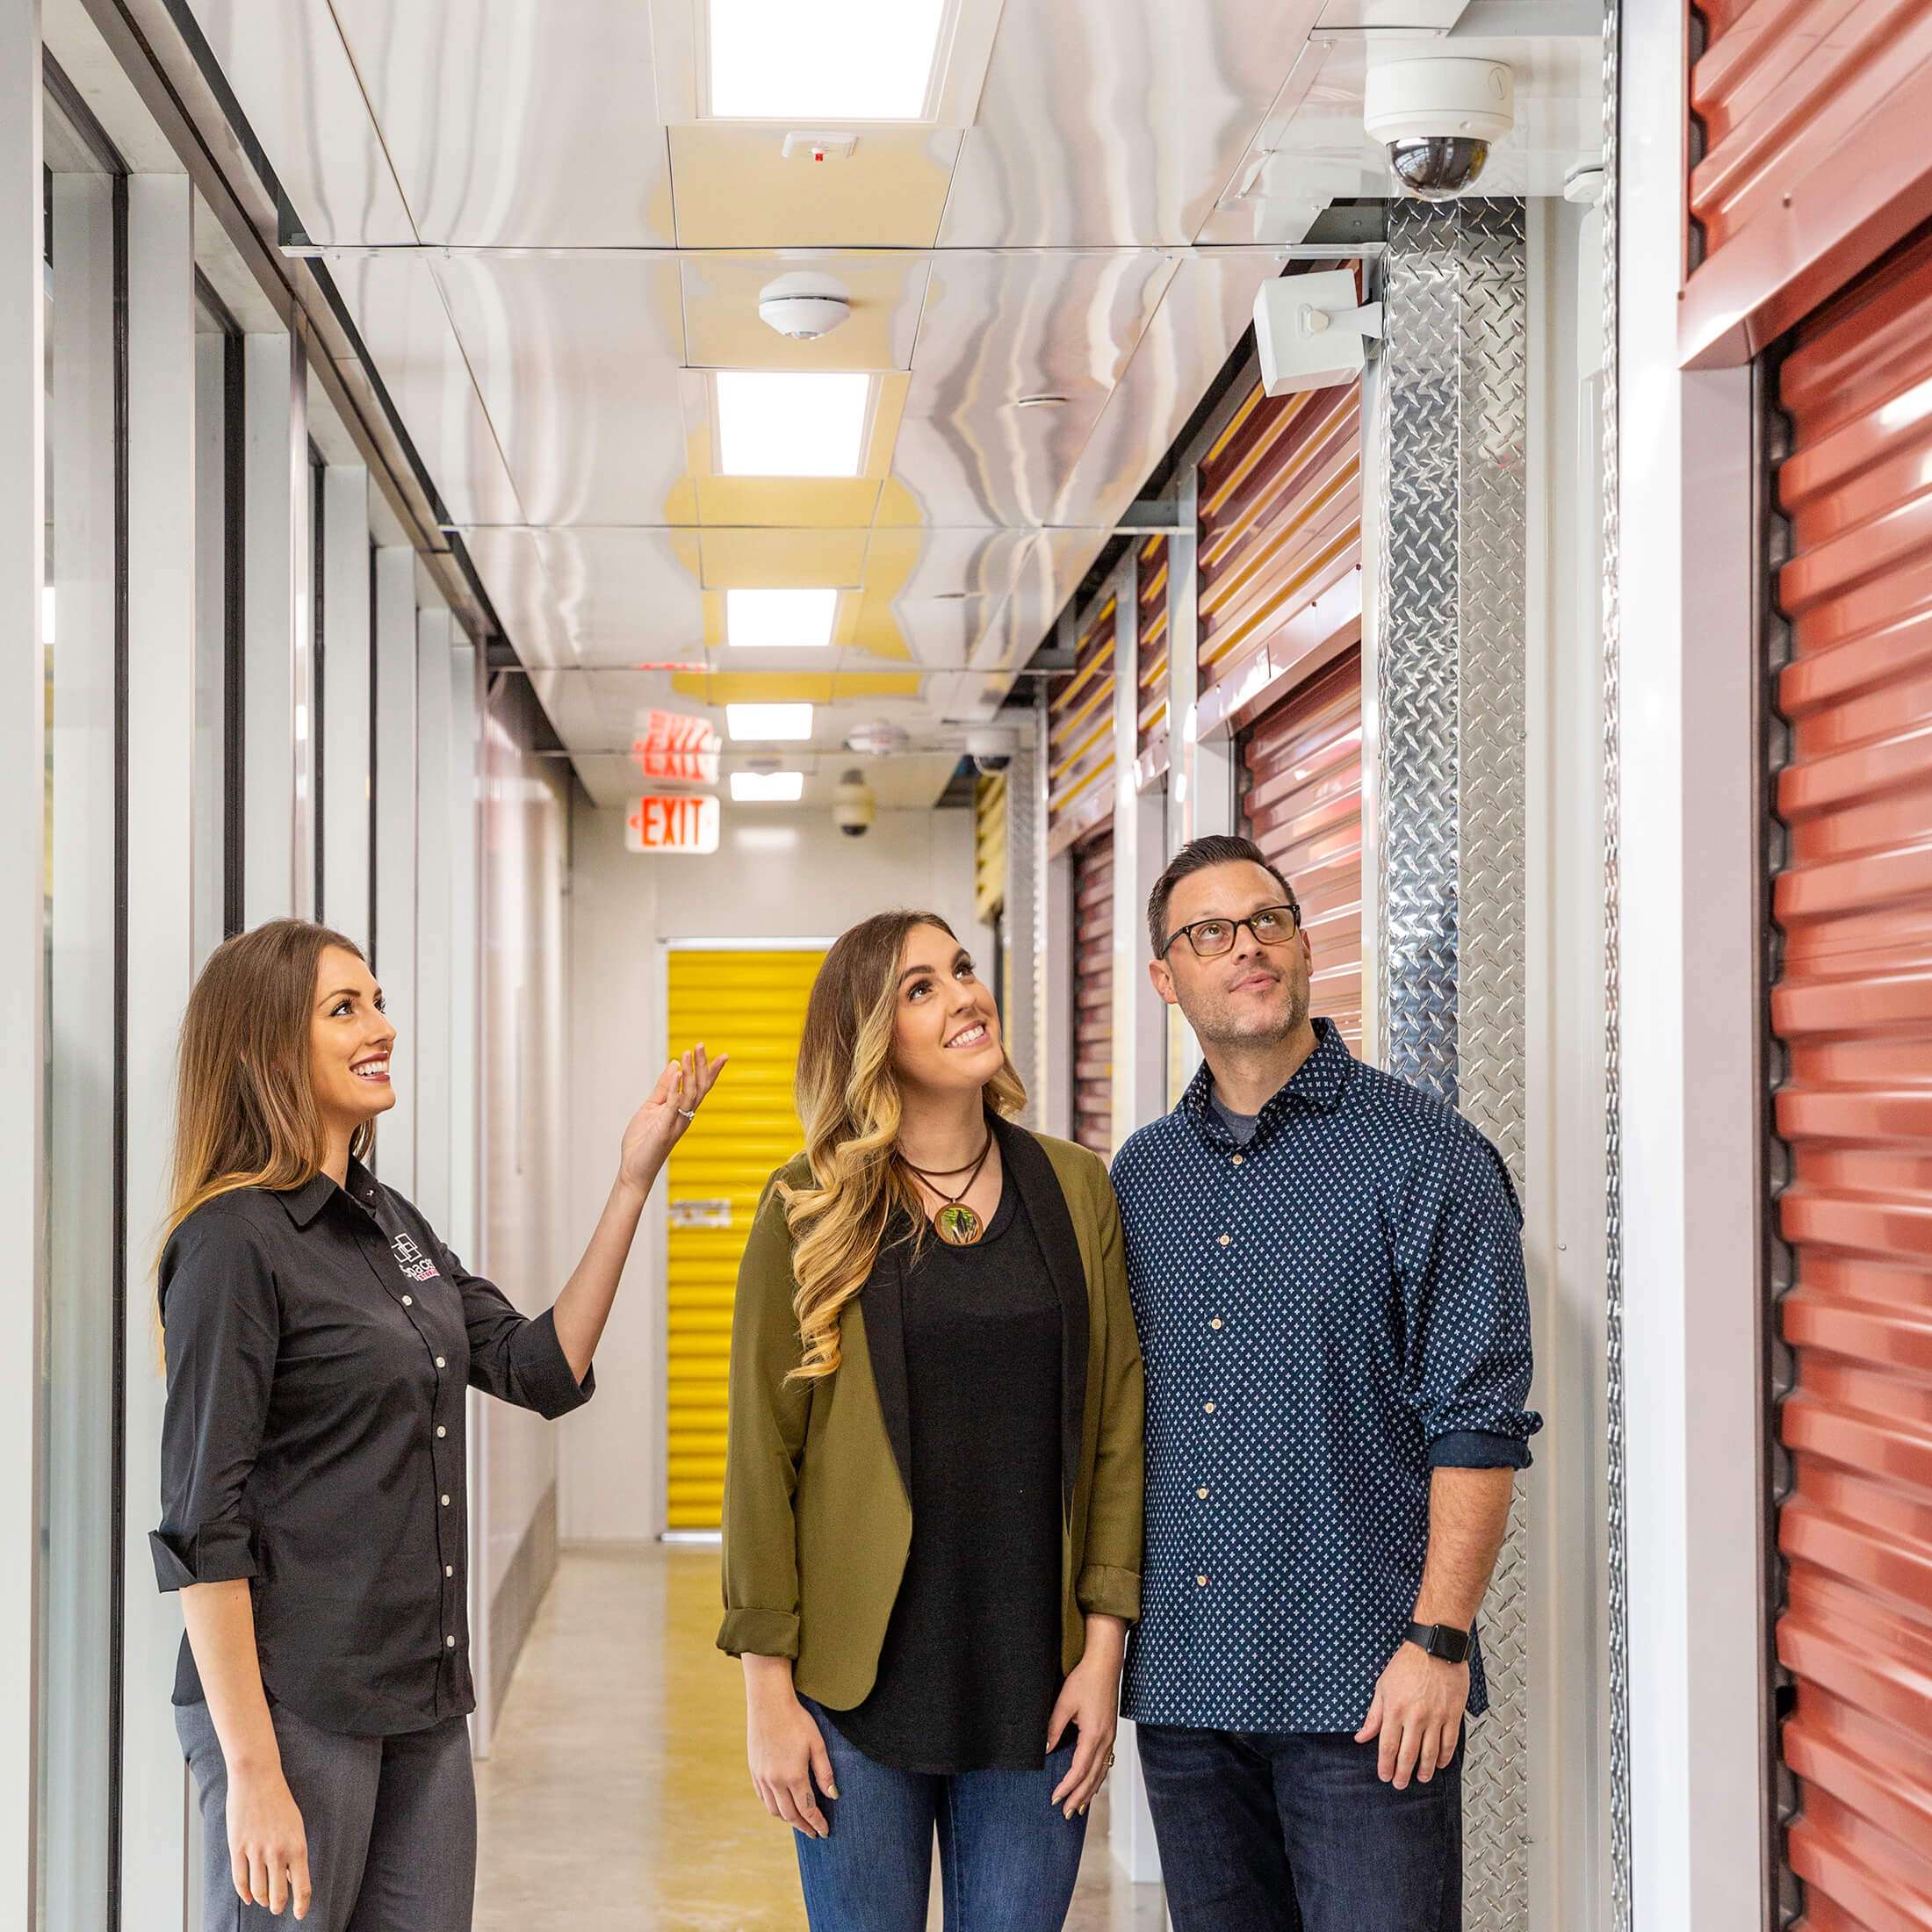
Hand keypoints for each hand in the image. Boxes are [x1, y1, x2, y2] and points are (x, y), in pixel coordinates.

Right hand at [226, 1764, 310, 1916]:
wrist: (257, 1778)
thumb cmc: (279, 1801)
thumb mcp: (296, 1826)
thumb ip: (294, 1853)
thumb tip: (293, 1879)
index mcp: (297, 1846)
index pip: (302, 1886)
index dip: (301, 1905)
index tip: (300, 1915)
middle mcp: (277, 1852)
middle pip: (278, 1895)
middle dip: (278, 1906)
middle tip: (277, 1908)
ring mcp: (256, 1851)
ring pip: (258, 1891)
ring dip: (262, 1900)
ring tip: (265, 1901)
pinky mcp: (237, 1848)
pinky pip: (240, 1880)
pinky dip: (245, 1894)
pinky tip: (249, 1898)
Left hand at [619, 1044, 727, 1194]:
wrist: (634, 1168)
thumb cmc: (643, 1142)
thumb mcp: (652, 1108)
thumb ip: (663, 1088)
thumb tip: (673, 1065)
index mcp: (683, 1110)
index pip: (700, 1087)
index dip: (711, 1071)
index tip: (723, 1055)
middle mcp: (685, 1116)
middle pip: (699, 1087)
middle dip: (702, 1066)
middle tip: (701, 1045)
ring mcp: (676, 1122)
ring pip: (689, 1094)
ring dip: (689, 1072)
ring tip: (687, 1053)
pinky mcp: (665, 1128)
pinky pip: (673, 1106)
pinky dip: (676, 1088)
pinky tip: (677, 1072)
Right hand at [746, 1681, 836, 1838]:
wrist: (768, 1704)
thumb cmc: (796, 1721)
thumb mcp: (817, 1744)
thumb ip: (824, 1772)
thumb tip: (833, 1795)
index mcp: (793, 1776)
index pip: (807, 1808)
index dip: (817, 1822)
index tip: (824, 1831)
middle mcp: (775, 1781)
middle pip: (790, 1814)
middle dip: (803, 1826)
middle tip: (813, 1832)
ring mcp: (762, 1777)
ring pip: (774, 1810)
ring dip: (788, 1819)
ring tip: (799, 1820)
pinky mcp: (754, 1771)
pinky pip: (763, 1798)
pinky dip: (773, 1807)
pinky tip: (781, 1805)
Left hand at [1047, 1646, 1121, 1818]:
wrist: (1105, 1664)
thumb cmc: (1085, 1679)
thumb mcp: (1064, 1703)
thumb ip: (1053, 1728)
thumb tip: (1044, 1750)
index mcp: (1094, 1734)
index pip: (1079, 1769)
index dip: (1067, 1786)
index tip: (1054, 1798)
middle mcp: (1106, 1740)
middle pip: (1093, 1777)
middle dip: (1078, 1796)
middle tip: (1065, 1813)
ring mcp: (1111, 1737)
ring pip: (1101, 1772)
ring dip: (1090, 1791)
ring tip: (1079, 1807)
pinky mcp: (1111, 1732)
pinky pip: (1106, 1762)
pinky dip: (1098, 1778)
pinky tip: (1093, 1784)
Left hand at [1355, 1641, 1468, 1788]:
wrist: (1435, 1647)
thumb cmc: (1407, 1663)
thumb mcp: (1382, 1686)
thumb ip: (1374, 1715)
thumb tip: (1362, 1737)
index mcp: (1395, 1709)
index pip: (1388, 1746)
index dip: (1385, 1765)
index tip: (1384, 1776)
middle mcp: (1415, 1717)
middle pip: (1408, 1754)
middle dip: (1403, 1773)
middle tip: (1400, 1784)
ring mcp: (1436, 1717)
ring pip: (1430, 1753)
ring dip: (1425, 1770)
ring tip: (1421, 1778)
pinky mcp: (1453, 1715)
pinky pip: (1449, 1742)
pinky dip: (1444, 1757)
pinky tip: (1439, 1763)